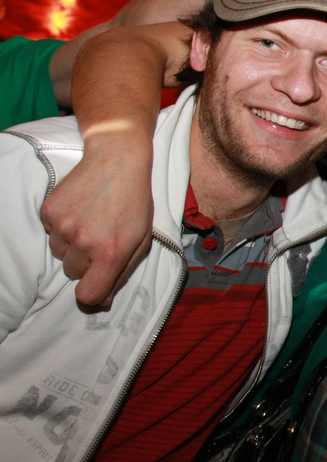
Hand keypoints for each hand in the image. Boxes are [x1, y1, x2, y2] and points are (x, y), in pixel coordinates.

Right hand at [41, 131, 154, 305]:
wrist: (118, 160)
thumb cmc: (135, 201)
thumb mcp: (142, 239)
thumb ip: (122, 273)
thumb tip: (103, 301)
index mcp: (111, 252)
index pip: (88, 295)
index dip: (92, 295)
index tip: (96, 287)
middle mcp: (84, 241)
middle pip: (73, 274)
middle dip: (86, 263)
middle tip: (102, 238)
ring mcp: (63, 225)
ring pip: (60, 254)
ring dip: (73, 245)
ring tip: (92, 221)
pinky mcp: (49, 211)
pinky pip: (50, 233)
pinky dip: (62, 227)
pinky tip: (81, 210)